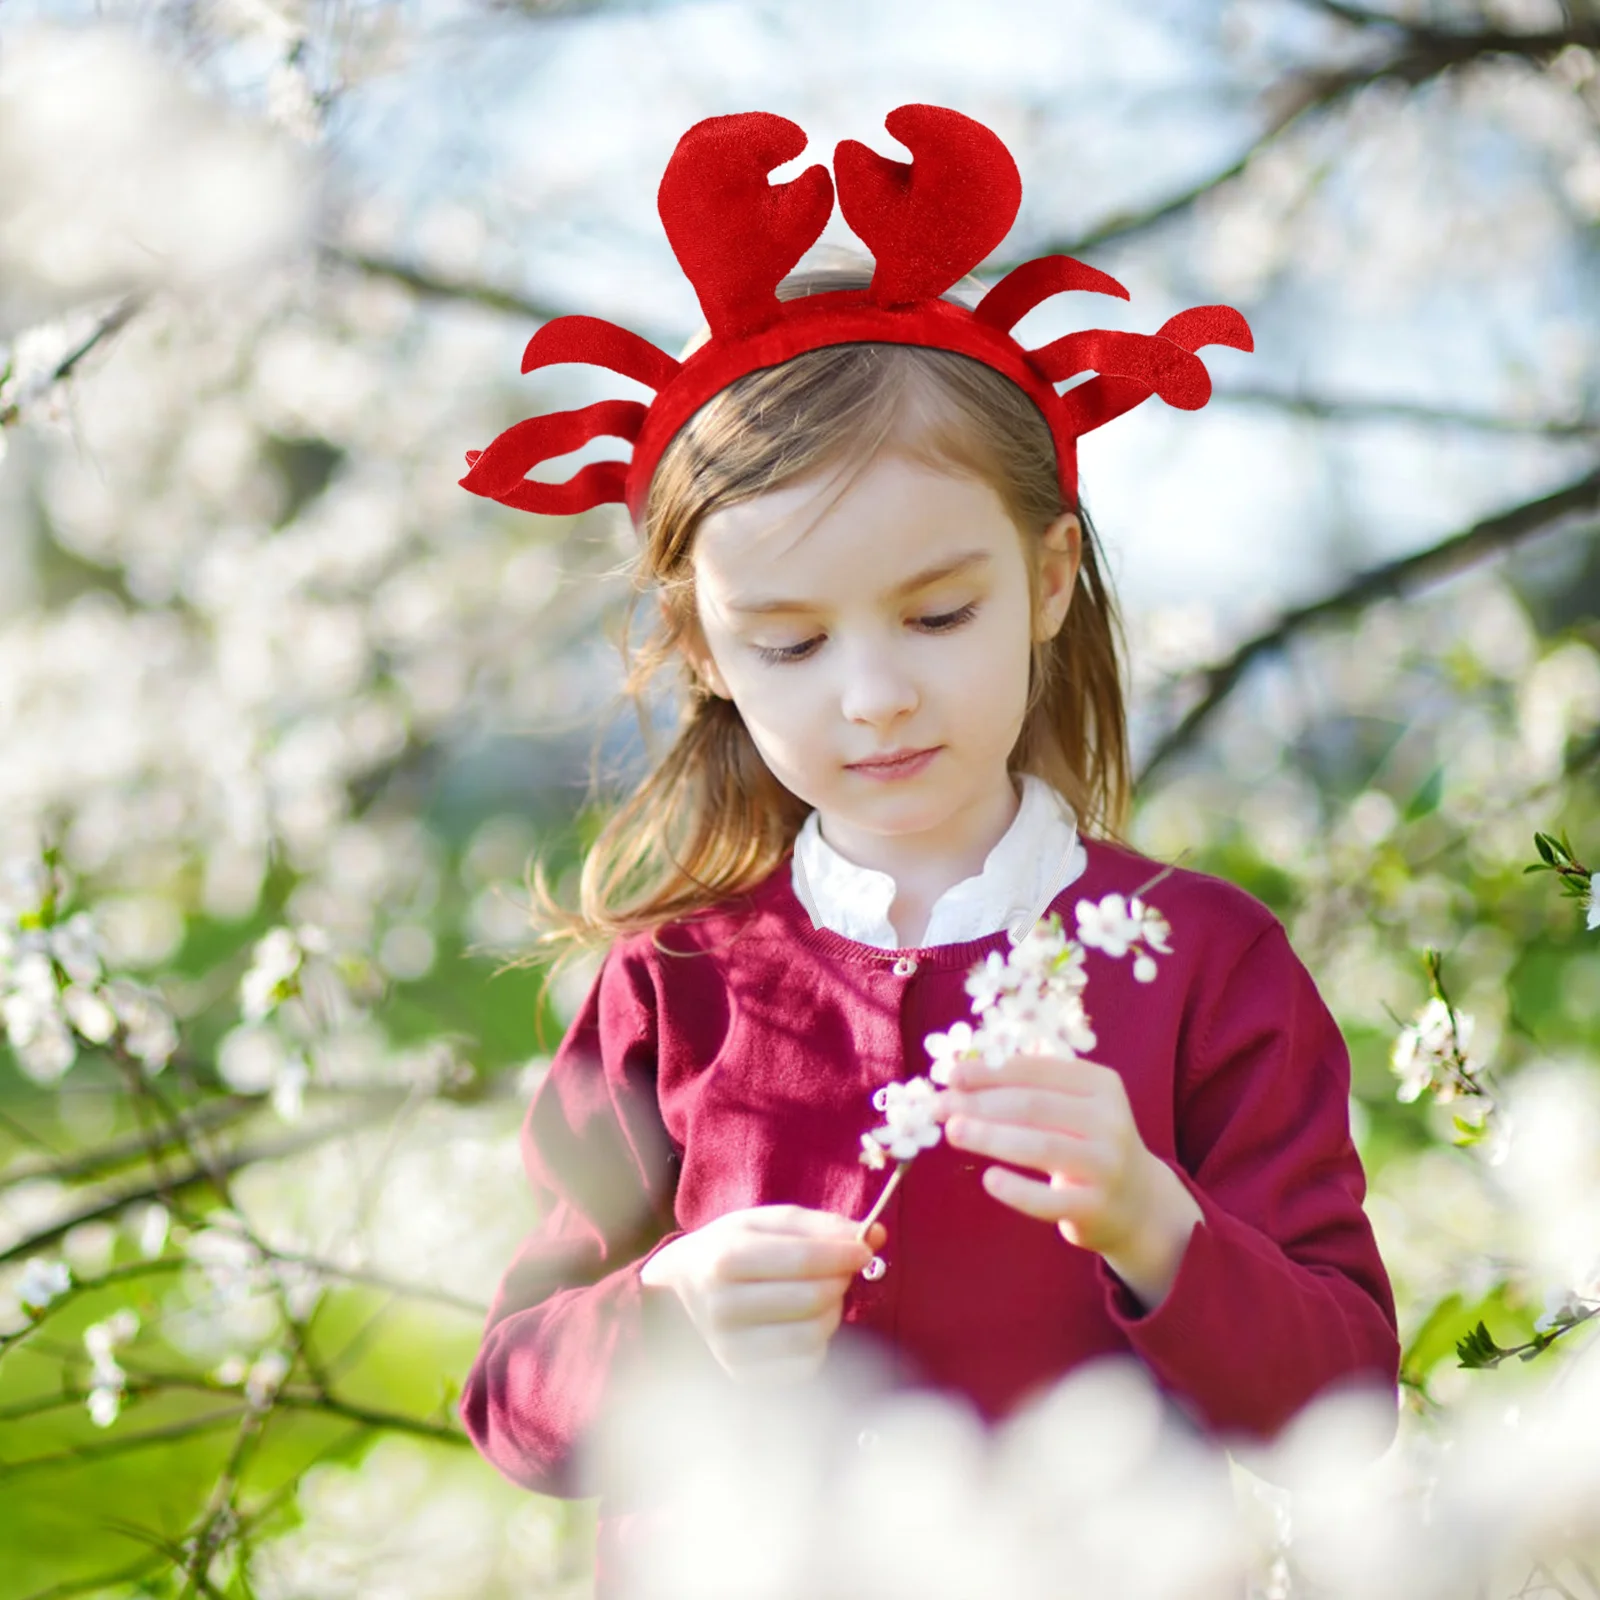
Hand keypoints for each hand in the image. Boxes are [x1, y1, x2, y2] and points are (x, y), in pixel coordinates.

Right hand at [639, 1205, 886, 1385]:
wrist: (679, 1294)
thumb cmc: (729, 1250)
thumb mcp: (763, 1223)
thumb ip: (819, 1225)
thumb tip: (874, 1234)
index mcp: (724, 1258)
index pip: (802, 1260)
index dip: (843, 1253)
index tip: (865, 1248)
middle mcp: (723, 1307)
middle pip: (811, 1299)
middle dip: (838, 1280)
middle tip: (840, 1270)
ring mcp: (730, 1348)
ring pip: (812, 1335)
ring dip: (832, 1312)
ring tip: (821, 1295)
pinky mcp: (743, 1376)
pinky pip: (805, 1365)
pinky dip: (819, 1342)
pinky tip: (805, 1323)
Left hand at [937, 1054, 1200, 1309]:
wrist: (1139, 1203)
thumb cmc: (1088, 1143)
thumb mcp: (1076, 1106)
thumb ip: (1031, 1088)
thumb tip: (962, 1076)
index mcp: (1101, 1085)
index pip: (1037, 1071)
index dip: (990, 1072)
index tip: (951, 1076)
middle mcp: (1110, 1121)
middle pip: (1033, 1106)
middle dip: (980, 1104)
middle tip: (939, 1106)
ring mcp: (1106, 1165)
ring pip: (1040, 1146)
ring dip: (990, 1137)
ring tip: (953, 1131)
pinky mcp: (1096, 1207)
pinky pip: (1049, 1200)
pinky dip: (1017, 1190)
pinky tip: (988, 1179)